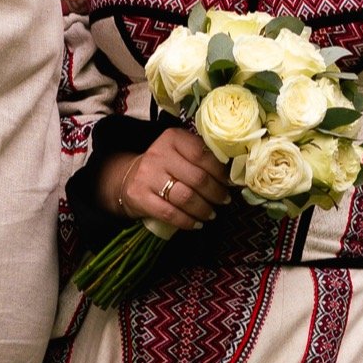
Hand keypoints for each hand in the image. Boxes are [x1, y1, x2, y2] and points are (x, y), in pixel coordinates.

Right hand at [98, 127, 232, 232]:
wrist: (130, 177)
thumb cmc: (165, 166)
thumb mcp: (180, 152)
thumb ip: (201, 157)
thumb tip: (232, 175)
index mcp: (172, 138)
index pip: (202, 154)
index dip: (220, 171)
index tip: (229, 182)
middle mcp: (158, 154)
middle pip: (197, 178)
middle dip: (215, 193)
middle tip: (223, 200)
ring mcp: (147, 176)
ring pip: (185, 197)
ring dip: (203, 209)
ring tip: (211, 214)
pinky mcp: (140, 197)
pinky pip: (170, 213)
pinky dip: (187, 221)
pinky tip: (196, 223)